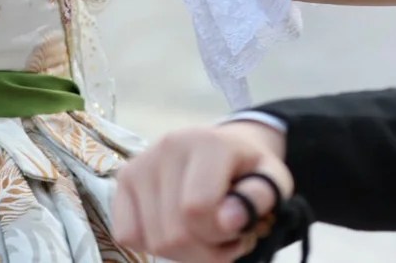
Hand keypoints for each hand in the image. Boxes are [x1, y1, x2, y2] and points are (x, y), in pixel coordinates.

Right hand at [114, 121, 292, 262]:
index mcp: (207, 143)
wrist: (222, 146)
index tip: (240, 230)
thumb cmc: (248, 168)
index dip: (221, 235)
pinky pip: (128, 234)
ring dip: (185, 252)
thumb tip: (230, 220)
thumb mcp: (272, 178)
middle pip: (174, 233)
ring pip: (153, 240)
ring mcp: (140, 163)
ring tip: (204, 233)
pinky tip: (176, 229)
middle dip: (206, 251)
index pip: (197, 209)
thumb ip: (260, 197)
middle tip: (226, 238)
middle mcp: (167, 147)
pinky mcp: (123, 179)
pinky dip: (153, 245)